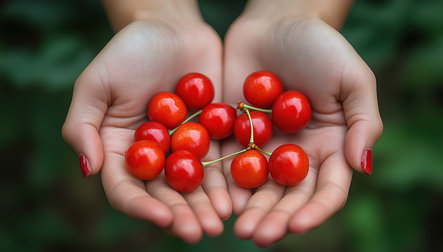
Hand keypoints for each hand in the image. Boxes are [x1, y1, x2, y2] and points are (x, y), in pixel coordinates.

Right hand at [62, 19, 230, 242]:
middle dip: (181, 215)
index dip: (142, 207)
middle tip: (200, 232)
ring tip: (220, 223)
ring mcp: (183, 148)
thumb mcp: (96, 82)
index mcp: (121, 149)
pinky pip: (219, 163)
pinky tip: (237, 198)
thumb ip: (83, 126)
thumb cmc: (129, 50)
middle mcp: (152, 155)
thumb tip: (89, 169)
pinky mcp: (211, 136)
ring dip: (206, 207)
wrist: (171, 27)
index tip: (163, 218)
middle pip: (164, 194)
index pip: (126, 188)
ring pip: (193, 185)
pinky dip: (227, 182)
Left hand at [222, 13, 382, 245]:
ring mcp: (263, 146)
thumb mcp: (353, 78)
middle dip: (274, 217)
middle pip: (287, 195)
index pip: (326, 189)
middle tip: (256, 235)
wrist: (277, 22)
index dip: (314, 210)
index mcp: (328, 147)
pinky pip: (226, 162)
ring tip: (234, 227)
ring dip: (246, 208)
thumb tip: (361, 166)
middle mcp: (295, 154)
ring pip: (255, 187)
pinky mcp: (234, 133)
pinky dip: (221, 182)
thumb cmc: (320, 46)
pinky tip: (213, 198)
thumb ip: (363, 122)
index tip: (298, 224)